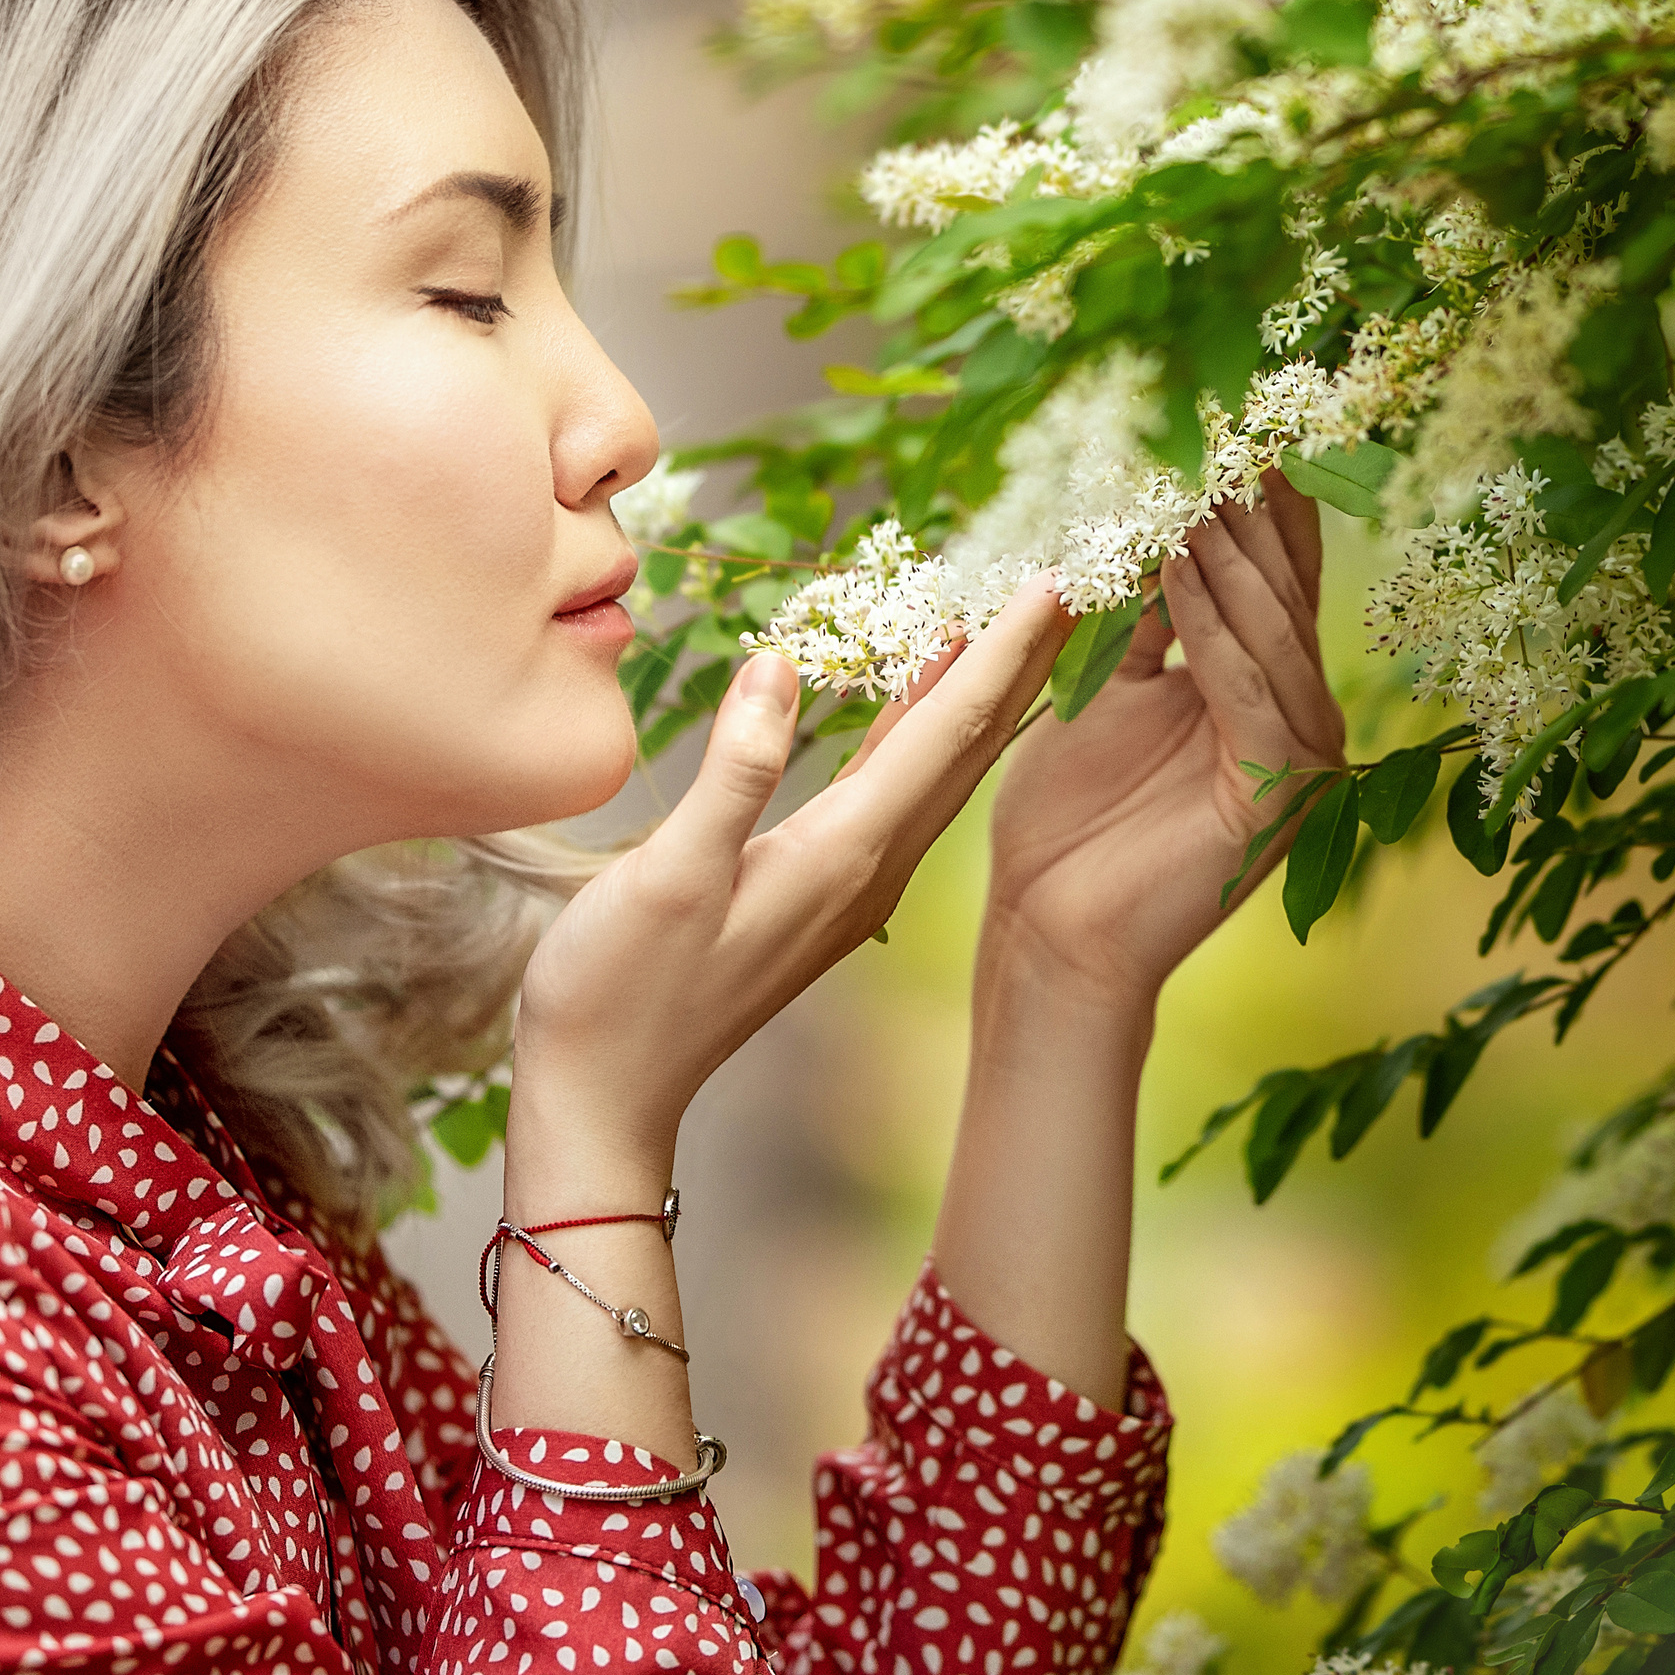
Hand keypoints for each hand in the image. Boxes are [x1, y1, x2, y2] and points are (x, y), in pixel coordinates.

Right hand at [510, 579, 1072, 1187]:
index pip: (948, 733)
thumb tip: (781, 665)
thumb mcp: (669, 874)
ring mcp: (845, 882)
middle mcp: (865, 866)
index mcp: (844, 853)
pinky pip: (893, 789)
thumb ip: (734, 771)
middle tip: (1069, 582)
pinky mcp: (816, 887)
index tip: (1055, 581)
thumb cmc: (619, 991)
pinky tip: (918, 699)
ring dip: (980, 694)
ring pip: (939, 769)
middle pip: (968, 748)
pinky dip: (918, 731)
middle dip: (1022, 662)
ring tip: (1013, 621)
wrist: (605, 1094)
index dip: (1003, 653)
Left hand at [982, 471, 1344, 1008]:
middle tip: (1225, 419)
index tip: (1222, 418)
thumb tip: (1138, 518)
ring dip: (1229, 551)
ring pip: (1270, 630)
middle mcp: (1293, 714)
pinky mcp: (1276, 796)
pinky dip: (1215, 626)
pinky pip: (1248, 689)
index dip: (1247, 500)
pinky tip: (1184, 566)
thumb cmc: (1063, 819)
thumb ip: (1131, 617)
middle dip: (1249, 506)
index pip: (1262, 575)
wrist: (1049, 929)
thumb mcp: (1093, 690)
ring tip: (1194, 477)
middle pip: (1281, 589)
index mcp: (1253, 686)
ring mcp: (1296, 757)